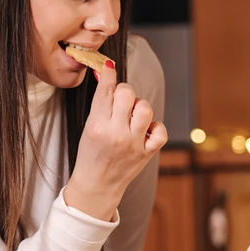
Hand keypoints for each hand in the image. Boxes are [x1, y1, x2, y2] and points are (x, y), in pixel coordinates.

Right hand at [64, 62, 167, 220]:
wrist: (97, 184)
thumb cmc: (91, 153)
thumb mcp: (89, 126)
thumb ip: (100, 103)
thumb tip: (107, 73)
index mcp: (97, 125)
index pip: (106, 89)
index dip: (109, 73)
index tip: (110, 66)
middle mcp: (116, 133)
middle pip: (127, 93)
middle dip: (124, 93)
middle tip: (120, 102)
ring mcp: (133, 144)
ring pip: (145, 108)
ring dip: (139, 107)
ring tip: (132, 116)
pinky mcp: (147, 153)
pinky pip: (160, 130)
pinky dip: (155, 127)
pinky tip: (145, 130)